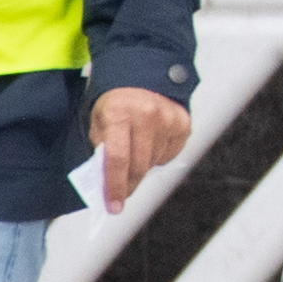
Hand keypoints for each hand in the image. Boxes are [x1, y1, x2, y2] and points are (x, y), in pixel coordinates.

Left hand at [90, 87, 193, 214]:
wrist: (142, 75)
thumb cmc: (116, 101)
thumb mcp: (99, 121)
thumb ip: (102, 150)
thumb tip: (107, 182)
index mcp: (120, 114)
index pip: (117, 159)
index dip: (115, 186)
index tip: (113, 206)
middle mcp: (147, 115)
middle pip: (139, 166)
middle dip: (128, 184)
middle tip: (121, 193)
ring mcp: (168, 119)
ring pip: (155, 162)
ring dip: (143, 166)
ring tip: (135, 151)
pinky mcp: (183, 123)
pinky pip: (170, 154)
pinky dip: (158, 156)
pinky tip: (151, 143)